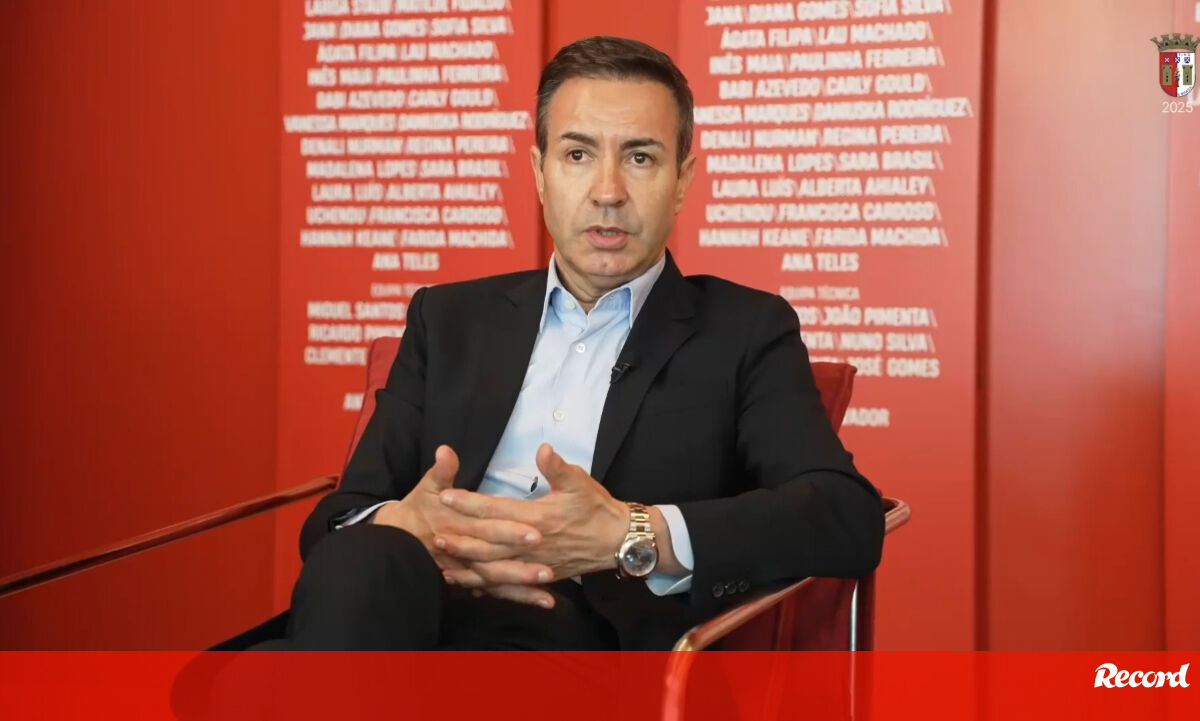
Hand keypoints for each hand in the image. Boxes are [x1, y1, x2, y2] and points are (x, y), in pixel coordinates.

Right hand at [372, 445, 556, 606]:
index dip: (510, 531)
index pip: (489, 528)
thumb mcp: (428, 486)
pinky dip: (521, 597)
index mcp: (460, 525)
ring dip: (523, 587)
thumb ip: (441, 471)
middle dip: (521, 567)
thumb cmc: (419, 509)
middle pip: (496, 561)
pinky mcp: (473, 580)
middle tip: (548, 569)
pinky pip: (498, 592)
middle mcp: (465, 551)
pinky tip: (545, 602)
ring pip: (498, 581)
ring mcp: (468, 569)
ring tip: (550, 590)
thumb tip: (445, 451)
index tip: (536, 532)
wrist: (399, 537)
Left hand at [436, 443, 628, 583]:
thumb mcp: (580, 482)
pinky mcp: (539, 575)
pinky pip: (507, 583)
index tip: (445, 496)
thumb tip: (543, 449)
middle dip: (460, 538)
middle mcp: (532, 544)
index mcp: (537, 518)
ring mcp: (535, 563)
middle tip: (433, 533)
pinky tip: (469, 582)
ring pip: (494, 567)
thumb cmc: (598, 509)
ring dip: (468, 562)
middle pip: (488, 543)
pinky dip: (485, 583)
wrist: (618, 542)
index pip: (495, 509)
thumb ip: (558, 467)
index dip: (469, 503)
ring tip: (445, 559)